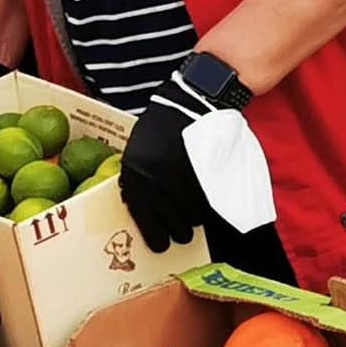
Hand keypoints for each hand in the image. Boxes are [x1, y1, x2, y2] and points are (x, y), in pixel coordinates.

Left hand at [120, 71, 214, 252]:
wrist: (190, 103)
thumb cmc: (162, 129)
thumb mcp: (138, 153)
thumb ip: (139, 182)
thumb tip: (144, 213)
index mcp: (135, 180)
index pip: (147, 225)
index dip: (157, 238)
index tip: (163, 243)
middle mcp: (156, 186)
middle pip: (174, 228)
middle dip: (180, 230)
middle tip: (184, 226)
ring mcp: (182, 184)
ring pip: (194, 220)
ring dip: (196, 218)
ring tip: (197, 205)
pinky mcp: (205, 180)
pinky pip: (208, 206)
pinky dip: (210, 207)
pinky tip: (207, 196)